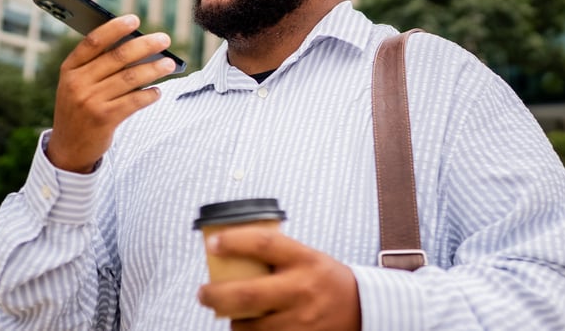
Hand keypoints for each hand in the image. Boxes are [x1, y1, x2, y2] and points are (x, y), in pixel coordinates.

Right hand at [44, 15, 174, 172]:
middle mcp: (77, 83)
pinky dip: (149, 94)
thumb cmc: (80, 108)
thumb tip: (137, 45)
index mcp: (70, 69)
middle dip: (145, 45)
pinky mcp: (104, 119)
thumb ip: (98, 66)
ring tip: (169, 64)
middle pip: (117, 57)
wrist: (68, 148)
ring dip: (154, 68)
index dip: (115, 28)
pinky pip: (134, 101)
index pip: (93, 41)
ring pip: (130, 78)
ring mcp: (90, 101)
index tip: (134, 19)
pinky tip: (157, 92)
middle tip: (165, 39)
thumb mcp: (78, 85)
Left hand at [196, 226, 361, 329]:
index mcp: (303, 259)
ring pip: (250, 326)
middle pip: (247, 295)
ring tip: (229, 312)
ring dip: (231, 320)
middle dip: (216, 296)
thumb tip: (229, 250)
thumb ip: (275, 255)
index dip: (234, 242)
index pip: (263, 244)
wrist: (360, 308)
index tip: (213, 243)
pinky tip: (246, 327)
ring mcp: (300, 321)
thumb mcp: (306, 256)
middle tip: (203, 293)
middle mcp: (301, 290)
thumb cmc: (325, 278)